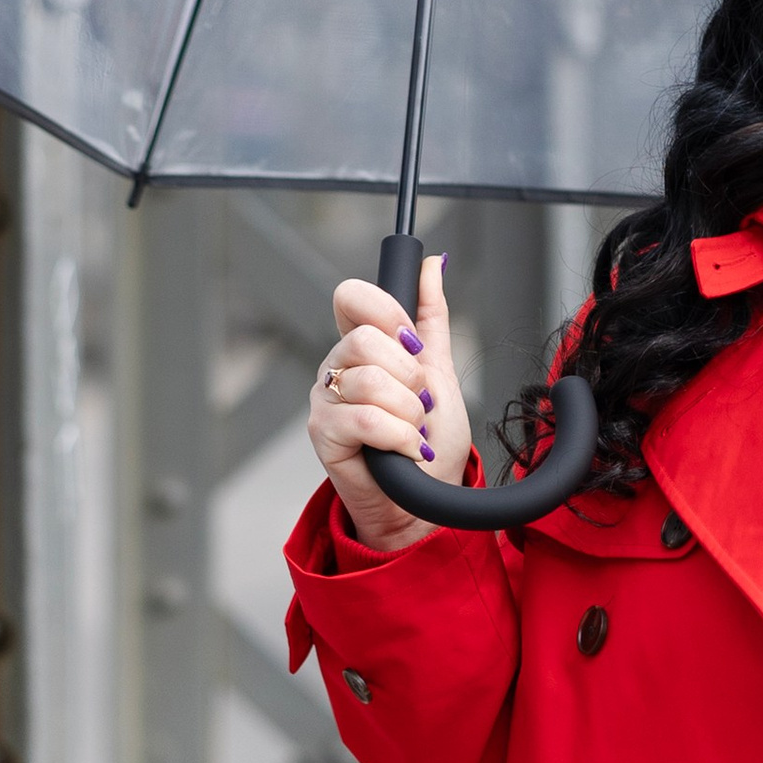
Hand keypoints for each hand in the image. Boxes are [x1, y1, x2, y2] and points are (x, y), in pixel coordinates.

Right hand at [307, 254, 474, 550]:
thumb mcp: (439, 370)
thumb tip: (433, 263)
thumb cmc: (429, 439)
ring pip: (370, 381)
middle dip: (409, 375)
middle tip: (420, 402)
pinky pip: (367, 419)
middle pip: (365, 339)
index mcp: (359, 345)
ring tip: (413, 430)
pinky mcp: (322, 434)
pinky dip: (400, 436)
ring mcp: (325, 400)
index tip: (412, 343)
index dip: (387, 313)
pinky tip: (407, 449)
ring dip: (408, 412)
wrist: (428, 498)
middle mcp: (336, 367)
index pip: (352, 297)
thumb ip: (431, 317)